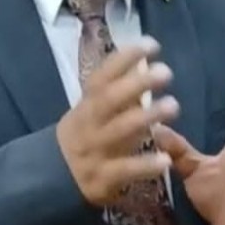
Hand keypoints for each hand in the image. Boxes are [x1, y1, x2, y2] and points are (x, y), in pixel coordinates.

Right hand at [57, 37, 178, 206]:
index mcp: (86, 105)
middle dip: (137, 83)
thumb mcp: (91, 112)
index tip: (151, 45)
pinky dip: (145, 165)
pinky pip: (125, 170)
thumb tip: (144, 63)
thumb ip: (116, 92)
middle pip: (110, 100)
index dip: (124, 59)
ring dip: (147, 117)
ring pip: (119, 131)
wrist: (52, 178)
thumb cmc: (84, 136)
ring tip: (173, 106)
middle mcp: (89, 124)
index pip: (102, 77)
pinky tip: (166, 160)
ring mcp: (95, 151)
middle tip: (165, 72)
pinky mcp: (103, 179)